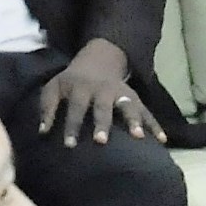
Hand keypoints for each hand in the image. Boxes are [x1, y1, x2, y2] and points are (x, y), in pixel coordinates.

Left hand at [35, 40, 159, 144]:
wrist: (98, 60)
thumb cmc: (72, 80)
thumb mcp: (54, 87)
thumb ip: (47, 108)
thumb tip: (43, 132)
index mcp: (82, 88)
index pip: (76, 108)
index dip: (72, 126)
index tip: (70, 145)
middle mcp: (103, 90)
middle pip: (103, 107)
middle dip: (103, 124)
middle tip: (101, 140)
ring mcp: (121, 93)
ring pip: (129, 106)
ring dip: (134, 121)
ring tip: (139, 137)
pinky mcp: (134, 97)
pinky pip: (146, 111)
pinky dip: (155, 124)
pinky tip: (162, 139)